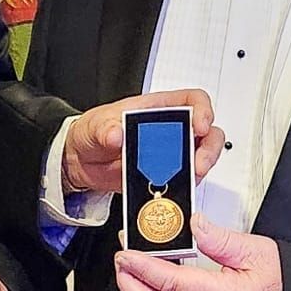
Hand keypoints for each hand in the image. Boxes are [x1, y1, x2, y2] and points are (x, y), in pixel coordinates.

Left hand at [63, 88, 223, 194]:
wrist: (81, 161)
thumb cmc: (92, 133)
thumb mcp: (95, 126)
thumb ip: (104, 129)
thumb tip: (115, 134)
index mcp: (157, 108)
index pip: (192, 100)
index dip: (203, 110)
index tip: (200, 125)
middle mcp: (170, 131)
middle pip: (207, 134)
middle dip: (208, 149)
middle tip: (197, 163)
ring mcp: (170, 155)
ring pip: (200, 159)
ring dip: (198, 170)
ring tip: (186, 179)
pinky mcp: (165, 177)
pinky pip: (183, 182)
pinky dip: (183, 187)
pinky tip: (171, 190)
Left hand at [114, 212, 281, 290]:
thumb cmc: (284, 287)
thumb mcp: (257, 251)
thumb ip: (221, 239)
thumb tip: (195, 225)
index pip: (168, 285)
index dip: (142, 269)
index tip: (125, 253)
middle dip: (128, 284)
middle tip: (120, 259)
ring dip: (139, 290)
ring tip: (130, 264)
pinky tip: (152, 277)